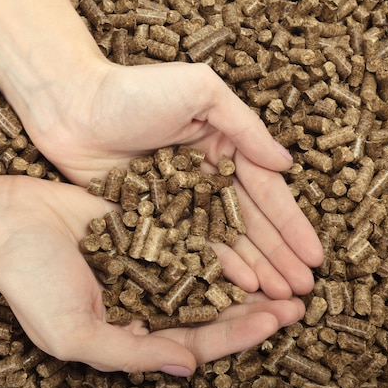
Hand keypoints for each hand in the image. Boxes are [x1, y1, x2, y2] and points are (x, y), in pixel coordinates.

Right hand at [0, 177, 306, 374]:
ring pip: (205, 276)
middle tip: (296, 302)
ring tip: (283, 274)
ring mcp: (145, 264)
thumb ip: (132, 354)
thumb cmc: (31, 283)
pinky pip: (186, 238)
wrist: (4, 222)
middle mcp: (143, 302)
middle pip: (209, 311)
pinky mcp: (143, 229)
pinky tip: (246, 239)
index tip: (274, 323)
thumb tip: (187, 370)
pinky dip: (215, 243)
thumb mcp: (77, 333)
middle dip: (253, 311)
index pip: (194, 342)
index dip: (236, 337)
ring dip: (243, 278)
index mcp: (129, 334)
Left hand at [23, 61, 323, 298]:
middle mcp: (207, 176)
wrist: (73, 106)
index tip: (315, 256)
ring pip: (224, 240)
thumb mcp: (200, 90)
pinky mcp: (153, 217)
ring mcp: (180, 200)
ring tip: (279, 297)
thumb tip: (286, 164)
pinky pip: (189, 246)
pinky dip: (215, 266)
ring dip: (255, 267)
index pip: (266, 192)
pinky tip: (239, 287)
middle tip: (303, 290)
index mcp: (224, 145)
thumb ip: (244, 127)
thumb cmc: (136, 91)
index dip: (291, 225)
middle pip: (250, 223)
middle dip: (279, 255)